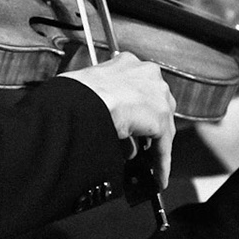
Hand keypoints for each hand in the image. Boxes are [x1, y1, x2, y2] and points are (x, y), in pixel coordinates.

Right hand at [60, 52, 176, 189]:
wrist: (80, 102)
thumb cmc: (75, 95)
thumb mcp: (91, 89)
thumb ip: (105, 101)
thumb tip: (111, 125)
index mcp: (128, 63)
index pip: (139, 89)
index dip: (137, 109)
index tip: (133, 122)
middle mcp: (147, 75)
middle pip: (156, 107)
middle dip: (148, 128)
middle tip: (140, 146)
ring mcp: (157, 95)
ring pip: (162, 126)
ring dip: (154, 147)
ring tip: (147, 164)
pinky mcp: (160, 118)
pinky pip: (163, 146)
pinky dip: (161, 163)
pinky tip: (157, 176)